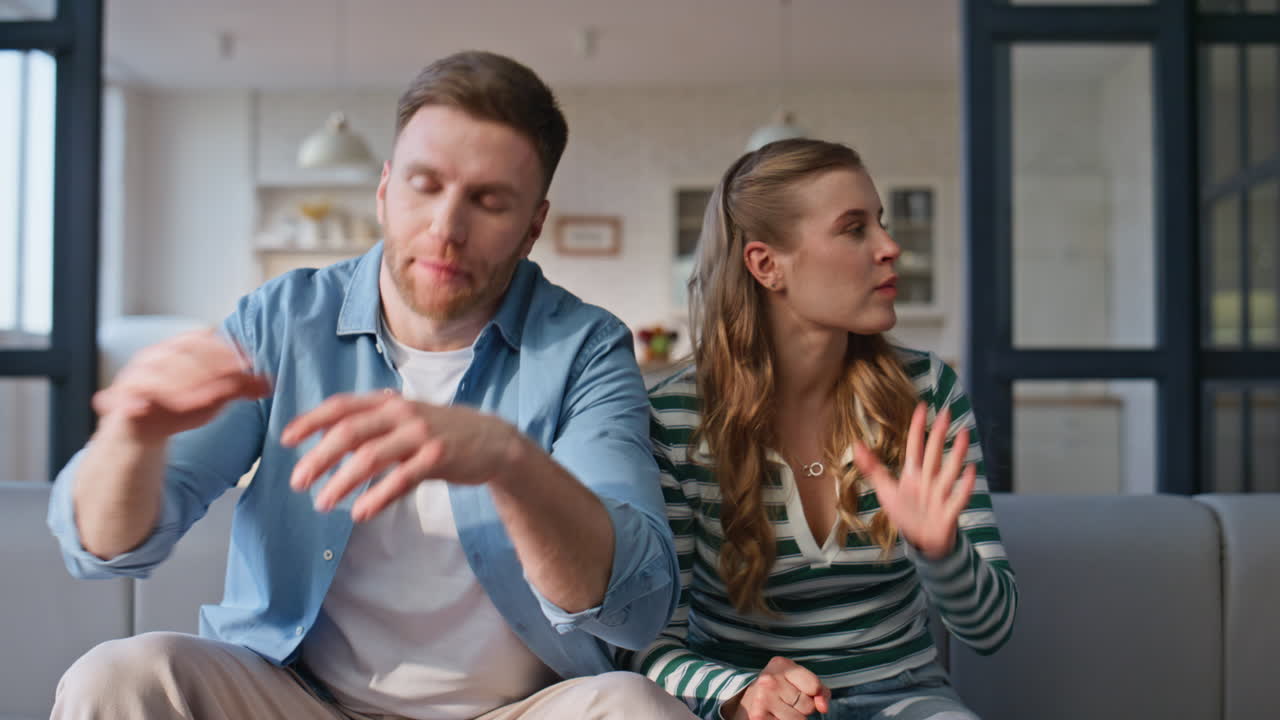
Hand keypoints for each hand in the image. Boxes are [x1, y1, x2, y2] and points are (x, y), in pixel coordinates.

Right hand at [93, 329, 270, 445]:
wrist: (139, 430)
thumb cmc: (178, 406)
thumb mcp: (212, 397)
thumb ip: (238, 388)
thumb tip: (268, 384)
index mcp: (174, 350)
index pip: (197, 340)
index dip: (221, 349)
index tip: (246, 362)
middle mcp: (152, 358)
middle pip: (178, 356)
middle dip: (207, 370)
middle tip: (229, 387)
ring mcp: (133, 378)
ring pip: (154, 376)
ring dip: (179, 387)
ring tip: (204, 401)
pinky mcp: (118, 400)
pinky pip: (126, 398)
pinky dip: (134, 402)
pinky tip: (143, 408)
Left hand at [281, 391, 527, 520]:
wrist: (492, 441)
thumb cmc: (438, 433)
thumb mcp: (402, 423)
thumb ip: (368, 429)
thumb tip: (325, 441)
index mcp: (388, 403)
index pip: (342, 406)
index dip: (311, 421)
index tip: (286, 440)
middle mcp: (402, 413)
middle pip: (350, 432)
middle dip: (319, 457)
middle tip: (297, 482)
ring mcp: (421, 434)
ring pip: (371, 457)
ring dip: (342, 481)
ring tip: (323, 503)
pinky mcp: (438, 457)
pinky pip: (401, 479)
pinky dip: (377, 496)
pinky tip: (360, 513)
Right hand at [725, 656, 829, 719]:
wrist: (747, 701)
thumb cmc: (780, 690)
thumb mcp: (799, 681)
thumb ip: (819, 691)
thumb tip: (823, 708)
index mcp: (782, 665)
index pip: (814, 686)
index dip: (814, 694)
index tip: (803, 691)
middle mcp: (770, 680)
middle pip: (808, 706)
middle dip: (802, 708)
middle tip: (787, 701)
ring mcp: (763, 698)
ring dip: (794, 719)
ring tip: (781, 710)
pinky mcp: (758, 717)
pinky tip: (774, 716)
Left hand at [853, 403, 975, 559]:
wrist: (922, 541)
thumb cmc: (906, 513)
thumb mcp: (886, 490)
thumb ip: (872, 468)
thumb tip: (856, 445)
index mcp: (913, 474)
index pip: (915, 447)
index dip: (917, 428)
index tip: (921, 407)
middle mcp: (928, 480)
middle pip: (933, 453)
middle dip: (939, 433)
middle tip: (946, 412)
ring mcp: (940, 495)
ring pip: (949, 470)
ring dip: (956, 453)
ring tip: (963, 434)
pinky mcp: (948, 512)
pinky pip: (958, 497)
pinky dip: (965, 485)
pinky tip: (971, 470)